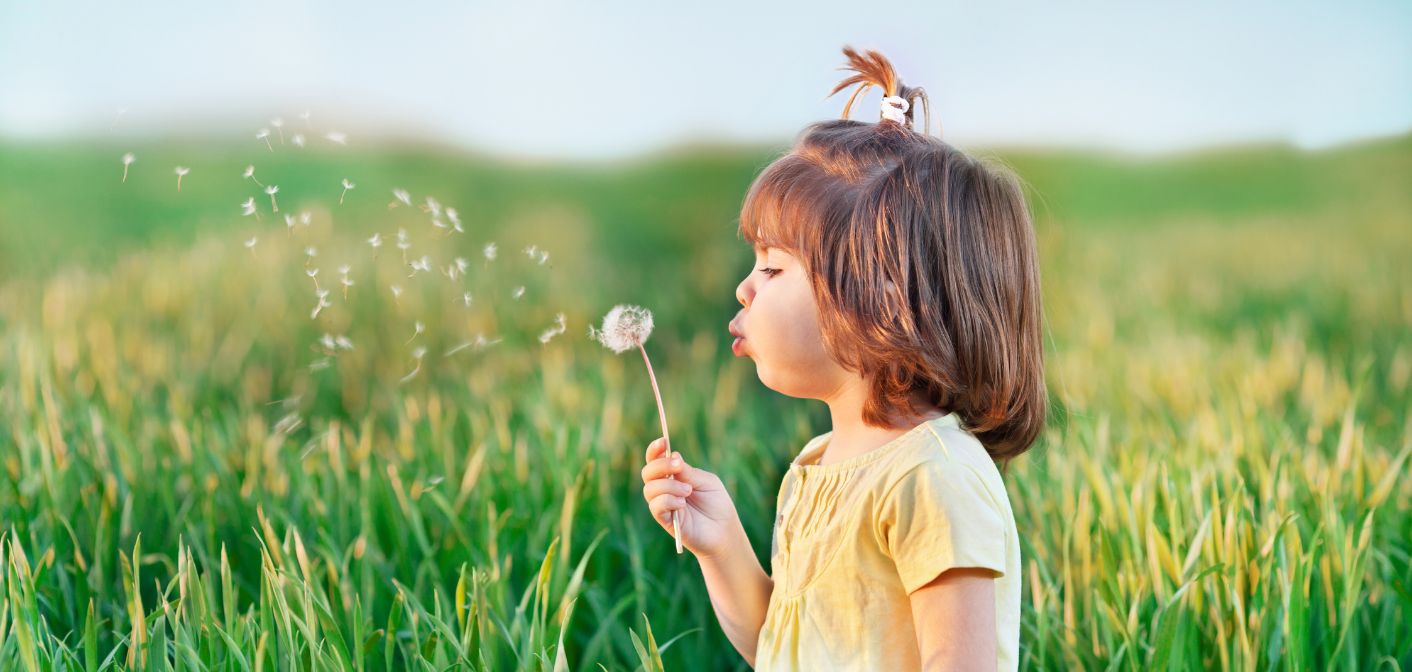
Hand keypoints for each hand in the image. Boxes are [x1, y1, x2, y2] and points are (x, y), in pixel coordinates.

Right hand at [640, 437, 742, 558]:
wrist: (724, 530)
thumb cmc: (717, 504)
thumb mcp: (706, 482)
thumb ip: (688, 472)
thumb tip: (673, 455)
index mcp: (673, 476)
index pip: (656, 460)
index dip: (655, 450)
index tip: (663, 441)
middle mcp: (665, 489)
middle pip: (648, 472)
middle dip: (661, 465)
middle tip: (679, 466)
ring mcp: (664, 505)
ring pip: (649, 489)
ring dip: (668, 485)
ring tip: (688, 491)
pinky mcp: (665, 521)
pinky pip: (656, 507)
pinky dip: (668, 500)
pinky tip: (682, 503)